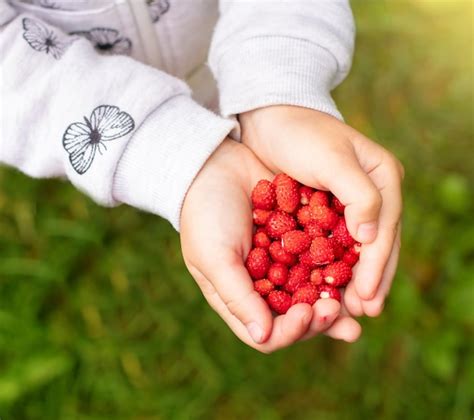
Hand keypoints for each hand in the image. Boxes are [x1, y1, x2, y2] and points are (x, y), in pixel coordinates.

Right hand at [181, 139, 356, 352]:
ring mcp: (285, 262)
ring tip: (360, 299)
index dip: (291, 331)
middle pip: (299, 316)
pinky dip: (339, 263)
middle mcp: (266, 285)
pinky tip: (356, 262)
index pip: (270, 333)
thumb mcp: (214, 257)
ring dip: (337, 297)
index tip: (307, 313)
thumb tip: (262, 337)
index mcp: (241, 298)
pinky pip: (323, 257)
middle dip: (320, 318)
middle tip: (337, 310)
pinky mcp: (302, 238)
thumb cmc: (206, 215)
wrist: (216, 164)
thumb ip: (237, 296)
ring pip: (316, 290)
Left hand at [239, 106, 403, 318]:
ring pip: (355, 248)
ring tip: (348, 309)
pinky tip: (325, 287)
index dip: (376, 266)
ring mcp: (348, 202)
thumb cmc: (300, 134)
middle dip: (370, 280)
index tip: (366, 298)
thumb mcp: (332, 159)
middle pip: (376, 244)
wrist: (269, 118)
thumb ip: (360, 195)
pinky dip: (331, 266)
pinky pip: (333, 243)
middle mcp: (372, 192)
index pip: (385, 229)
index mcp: (383, 177)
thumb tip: (372, 237)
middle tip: (363, 314)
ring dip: (353, 279)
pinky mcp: (325, 209)